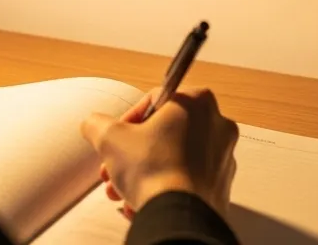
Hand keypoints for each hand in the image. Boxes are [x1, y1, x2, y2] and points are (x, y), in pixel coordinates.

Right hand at [80, 87, 238, 219]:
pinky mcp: (221, 185)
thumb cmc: (151, 169)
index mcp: (197, 102)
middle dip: (133, 153)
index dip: (128, 120)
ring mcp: (223, 157)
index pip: (156, 99)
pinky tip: (142, 202)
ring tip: (121, 191)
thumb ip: (98, 124)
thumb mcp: (110, 138)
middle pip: (164, 133)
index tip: (116, 138)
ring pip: (174, 158)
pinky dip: (164, 188)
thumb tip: (93, 124)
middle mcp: (218, 124)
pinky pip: (186, 181)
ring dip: (144, 172)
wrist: (178, 217)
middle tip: (113, 168)